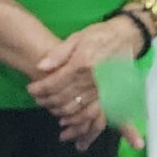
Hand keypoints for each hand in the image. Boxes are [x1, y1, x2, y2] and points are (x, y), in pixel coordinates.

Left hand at [28, 16, 139, 145]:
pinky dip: (76, 120)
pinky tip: (66, 120)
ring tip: (48, 106)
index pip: (53, 82)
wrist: (126, 37)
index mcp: (82, 63)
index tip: (30, 89)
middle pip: (61, 97)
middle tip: (37, 98)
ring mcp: (101, 89)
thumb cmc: (99, 36)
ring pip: (73, 108)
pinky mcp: (108, 95)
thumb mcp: (77, 37)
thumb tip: (40, 67)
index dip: (39, 88)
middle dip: (45, 100)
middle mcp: (91, 79)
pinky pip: (90, 113)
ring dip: (57, 111)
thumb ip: (58, 53)